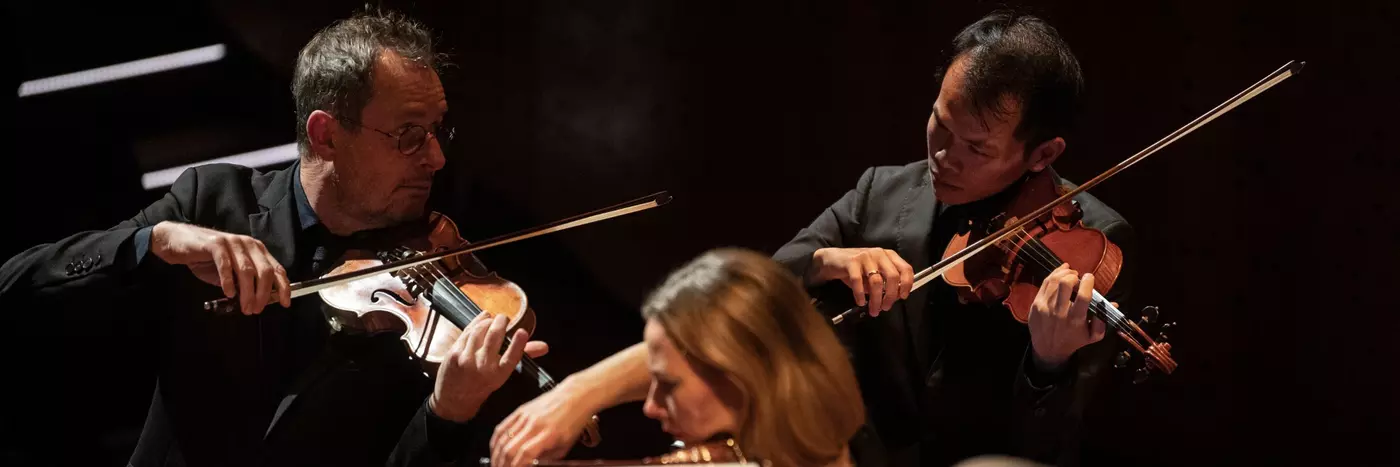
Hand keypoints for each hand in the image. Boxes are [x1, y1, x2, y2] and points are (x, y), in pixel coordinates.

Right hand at [150, 221, 289, 314]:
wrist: (179, 243)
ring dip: (248, 292)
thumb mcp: (233, 274)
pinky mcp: (215, 243)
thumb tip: (261, 301)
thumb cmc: (208, 260)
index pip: (277, 269)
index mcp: (257, 250)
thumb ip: (247, 283)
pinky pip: (226, 264)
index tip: (285, 303)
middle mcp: (249, 244)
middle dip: (263, 294)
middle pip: (265, 271)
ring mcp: (233, 242)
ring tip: (244, 307)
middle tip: (256, 310)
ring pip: (247, 270)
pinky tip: (228, 293)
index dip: (283, 287)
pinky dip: (229, 281)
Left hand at [429, 312, 548, 422]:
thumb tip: (544, 346)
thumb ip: (523, 355)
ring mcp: (467, 360)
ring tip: (492, 320)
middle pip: (494, 337)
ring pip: (480, 330)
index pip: (512, 357)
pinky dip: (476, 322)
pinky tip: (481, 319)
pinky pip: (467, 332)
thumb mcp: (503, 374)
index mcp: (499, 374)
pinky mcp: (454, 353)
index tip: (522, 331)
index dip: (518, 343)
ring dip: (487, 321)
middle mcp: (483, 367)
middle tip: (504, 318)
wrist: (454, 398)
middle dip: (501, 322)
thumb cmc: (483, 383)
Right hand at [490, 379, 599, 465]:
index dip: (516, 466)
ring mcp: (525, 416)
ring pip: (502, 439)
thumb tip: (530, 465)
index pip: (525, 454)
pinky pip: (502, 427)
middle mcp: (535, 424)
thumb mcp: (564, 447)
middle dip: (502, 464)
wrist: (576, 396)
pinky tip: (495, 449)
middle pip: (509, 448)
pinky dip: (495, 441)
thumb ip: (546, 459)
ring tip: (497, 464)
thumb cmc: (573, 420)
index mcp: (549, 434)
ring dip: (496, 455)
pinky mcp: (520, 410)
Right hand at [809, 247, 913, 315]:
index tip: (903, 297)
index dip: (907, 284)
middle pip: (893, 276)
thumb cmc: (856, 269)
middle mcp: (879, 253)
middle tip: (886, 307)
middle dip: (891, 296)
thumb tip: (893, 298)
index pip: (906, 268)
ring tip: (873, 310)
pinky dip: (860, 295)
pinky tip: (860, 302)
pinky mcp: (851, 262)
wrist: (833, 259)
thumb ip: (885, 282)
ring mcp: (865, 256)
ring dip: (876, 300)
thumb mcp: (874, 273)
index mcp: (888, 255)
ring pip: (877, 282)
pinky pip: (858, 281)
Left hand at [1028, 264, 1107, 369]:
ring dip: (1063, 273)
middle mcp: (1059, 312)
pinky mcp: (1035, 304)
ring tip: (1070, 273)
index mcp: (1075, 319)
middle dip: (1073, 276)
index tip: (1090, 277)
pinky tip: (1060, 273)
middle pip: (1065, 284)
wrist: (1048, 350)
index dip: (1087, 282)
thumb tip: (1113, 304)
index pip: (1083, 296)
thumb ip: (1103, 320)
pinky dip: (1053, 275)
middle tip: (1077, 277)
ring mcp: (1045, 307)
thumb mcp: (1093, 336)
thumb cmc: (1073, 340)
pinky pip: (1044, 284)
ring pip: (1053, 281)